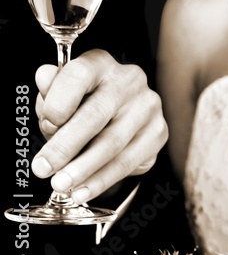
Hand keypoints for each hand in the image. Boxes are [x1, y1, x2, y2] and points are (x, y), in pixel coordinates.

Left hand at [32, 49, 167, 202]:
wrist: (119, 119)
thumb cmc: (83, 105)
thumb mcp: (61, 95)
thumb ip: (51, 91)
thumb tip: (44, 76)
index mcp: (100, 64)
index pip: (79, 75)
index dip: (59, 102)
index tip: (46, 126)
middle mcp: (129, 80)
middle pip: (96, 114)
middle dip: (65, 146)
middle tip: (44, 169)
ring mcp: (148, 107)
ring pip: (112, 143)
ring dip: (83, 169)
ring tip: (61, 185)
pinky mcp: (158, 133)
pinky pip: (127, 162)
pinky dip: (102, 180)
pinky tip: (83, 190)